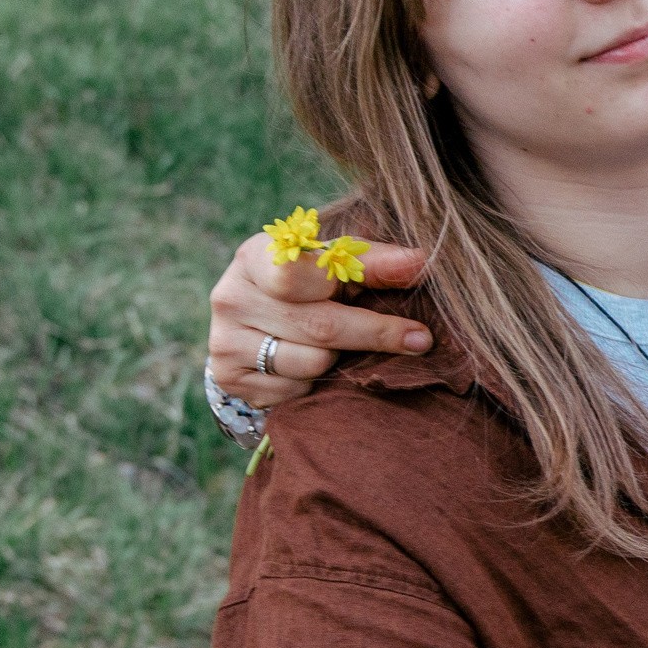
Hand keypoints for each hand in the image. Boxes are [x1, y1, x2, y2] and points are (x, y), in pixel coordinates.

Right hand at [207, 231, 436, 408]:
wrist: (254, 322)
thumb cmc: (307, 283)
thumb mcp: (336, 265)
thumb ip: (376, 263)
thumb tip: (423, 260)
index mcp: (256, 256)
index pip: (305, 276)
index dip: (363, 296)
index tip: (415, 323)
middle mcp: (231, 296)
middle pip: (320, 326)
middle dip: (374, 336)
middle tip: (417, 342)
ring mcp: (224, 340)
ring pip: (310, 363)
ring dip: (340, 360)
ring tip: (341, 346)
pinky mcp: (229, 377)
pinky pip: (294, 391)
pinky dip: (314, 383)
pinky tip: (311, 365)